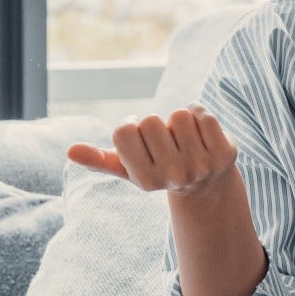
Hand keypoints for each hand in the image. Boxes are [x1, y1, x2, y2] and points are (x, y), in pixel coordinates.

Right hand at [66, 104, 236, 197]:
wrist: (207, 182)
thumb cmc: (159, 168)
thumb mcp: (128, 167)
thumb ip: (99, 159)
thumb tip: (70, 151)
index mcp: (145, 180)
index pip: (124, 131)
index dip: (130, 124)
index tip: (140, 136)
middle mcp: (173, 177)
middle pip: (151, 120)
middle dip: (157, 124)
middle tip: (167, 142)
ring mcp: (201, 166)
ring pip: (178, 114)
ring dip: (180, 120)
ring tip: (185, 139)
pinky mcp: (224, 154)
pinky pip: (203, 113)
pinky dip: (200, 115)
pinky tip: (202, 133)